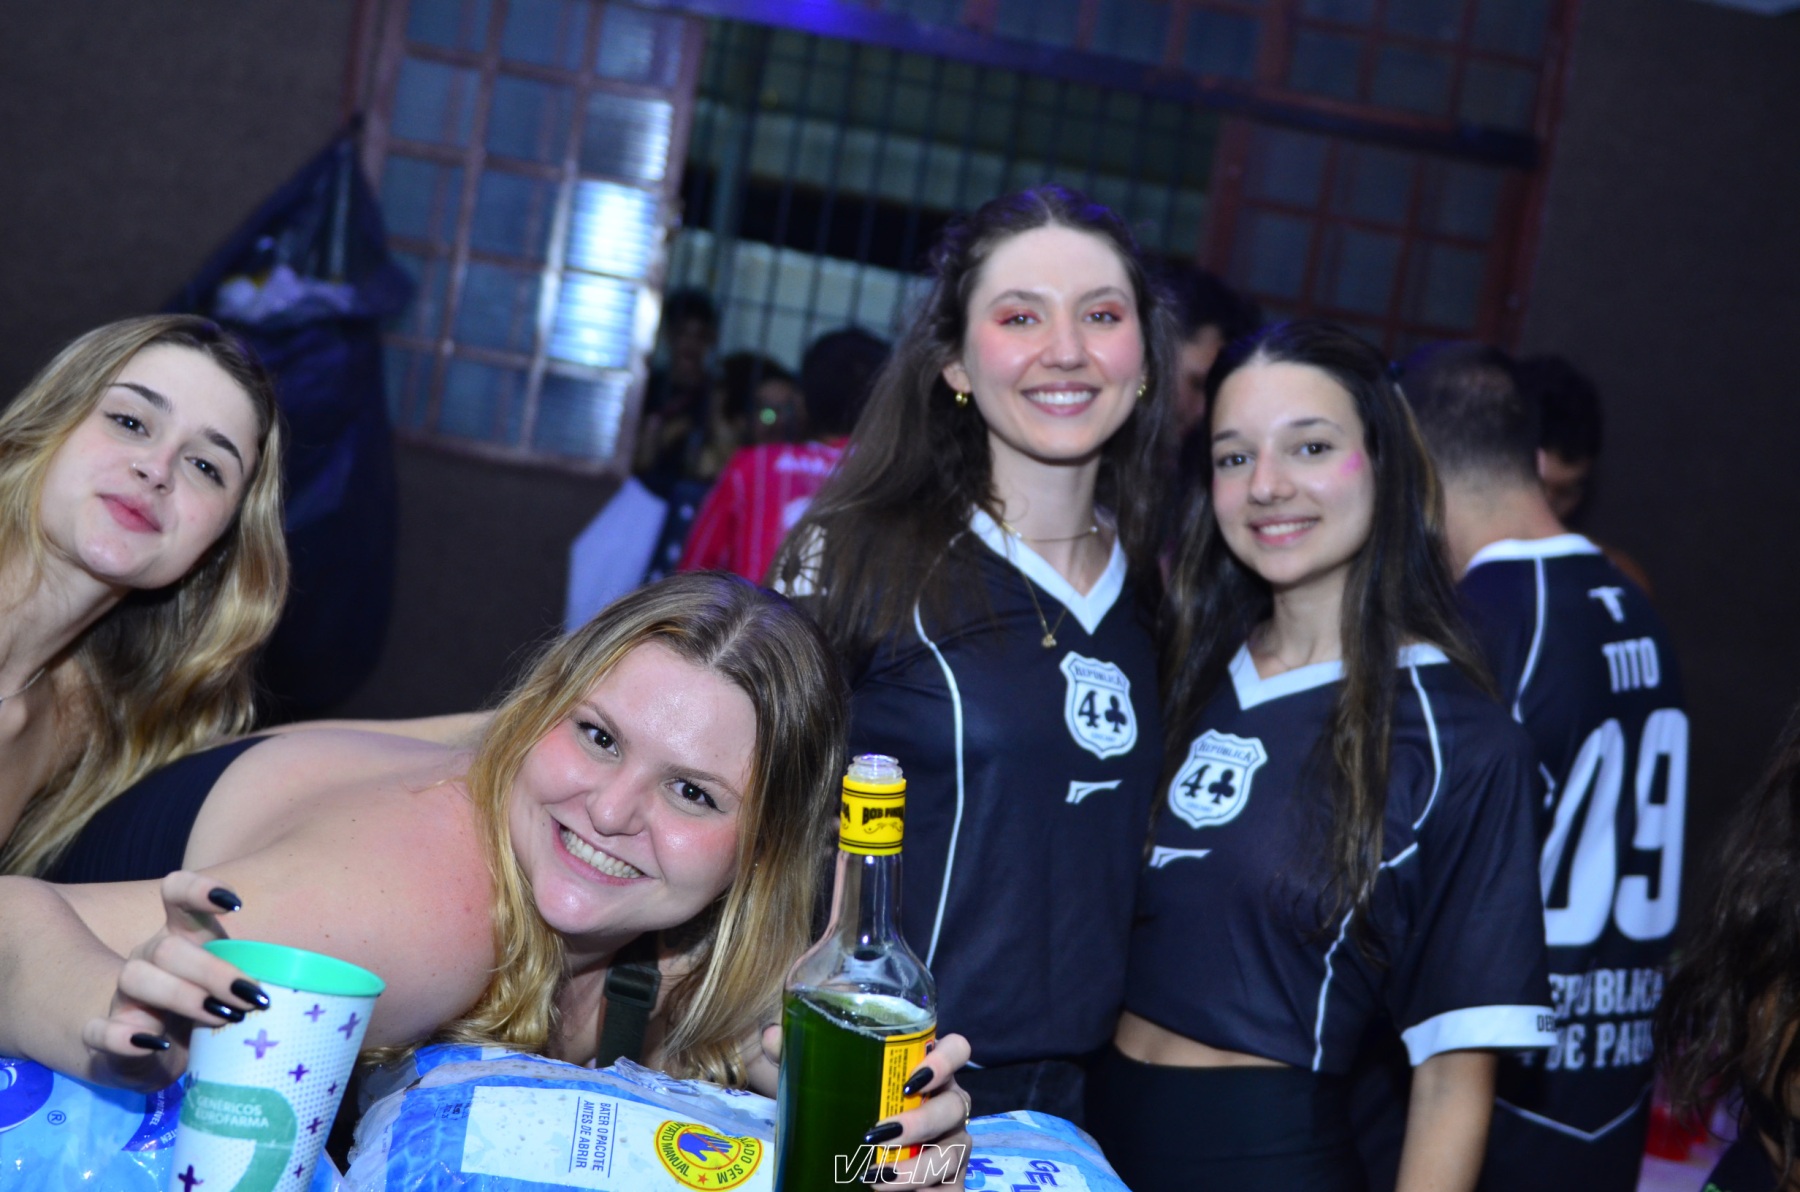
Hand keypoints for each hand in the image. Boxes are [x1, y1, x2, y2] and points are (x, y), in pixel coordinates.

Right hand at [79, 871, 268, 1086]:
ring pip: (135, 977)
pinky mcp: (105, 1035)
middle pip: (167, 947)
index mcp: (181, 936)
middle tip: (252, 997)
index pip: (175, 893)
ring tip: (222, 1019)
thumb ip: (256, 976)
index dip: (199, 890)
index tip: (236, 904)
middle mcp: (148, 957)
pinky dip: (124, 1037)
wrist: (153, 1053)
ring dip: (181, 996)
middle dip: (212, 970)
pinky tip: (157, 1043)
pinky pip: (99, 1030)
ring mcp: (123, 995)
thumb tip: (310, 985)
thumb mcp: (231, 986)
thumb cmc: (204, 1008)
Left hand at [756, 1028, 974, 1187]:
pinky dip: (923, 1191)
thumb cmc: (849, 1115)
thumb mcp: (824, 1088)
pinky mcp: (951, 1182)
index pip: (957, 1050)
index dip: (946, 1059)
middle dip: (921, 1120)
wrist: (854, 1169)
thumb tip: (771, 1035)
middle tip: (879, 1134)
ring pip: (954, 1151)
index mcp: (926, 1072)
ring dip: (916, 1166)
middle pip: (957, 1103)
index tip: (910, 1078)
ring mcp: (954, 1144)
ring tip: (876, 1176)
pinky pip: (950, 1188)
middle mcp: (948, 1103)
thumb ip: (801, 1058)